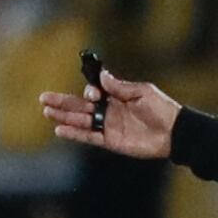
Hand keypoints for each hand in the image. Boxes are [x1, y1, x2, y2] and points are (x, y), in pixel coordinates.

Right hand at [39, 72, 177, 159]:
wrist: (173, 132)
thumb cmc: (161, 109)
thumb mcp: (142, 92)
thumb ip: (119, 86)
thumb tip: (101, 76)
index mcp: (116, 96)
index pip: (94, 92)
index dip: (89, 92)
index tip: (92, 94)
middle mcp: (109, 110)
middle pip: (80, 105)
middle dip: (62, 102)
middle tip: (44, 99)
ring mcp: (108, 126)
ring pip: (80, 120)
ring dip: (64, 116)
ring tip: (46, 112)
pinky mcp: (110, 141)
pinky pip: (88, 136)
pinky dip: (74, 133)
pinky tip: (60, 129)